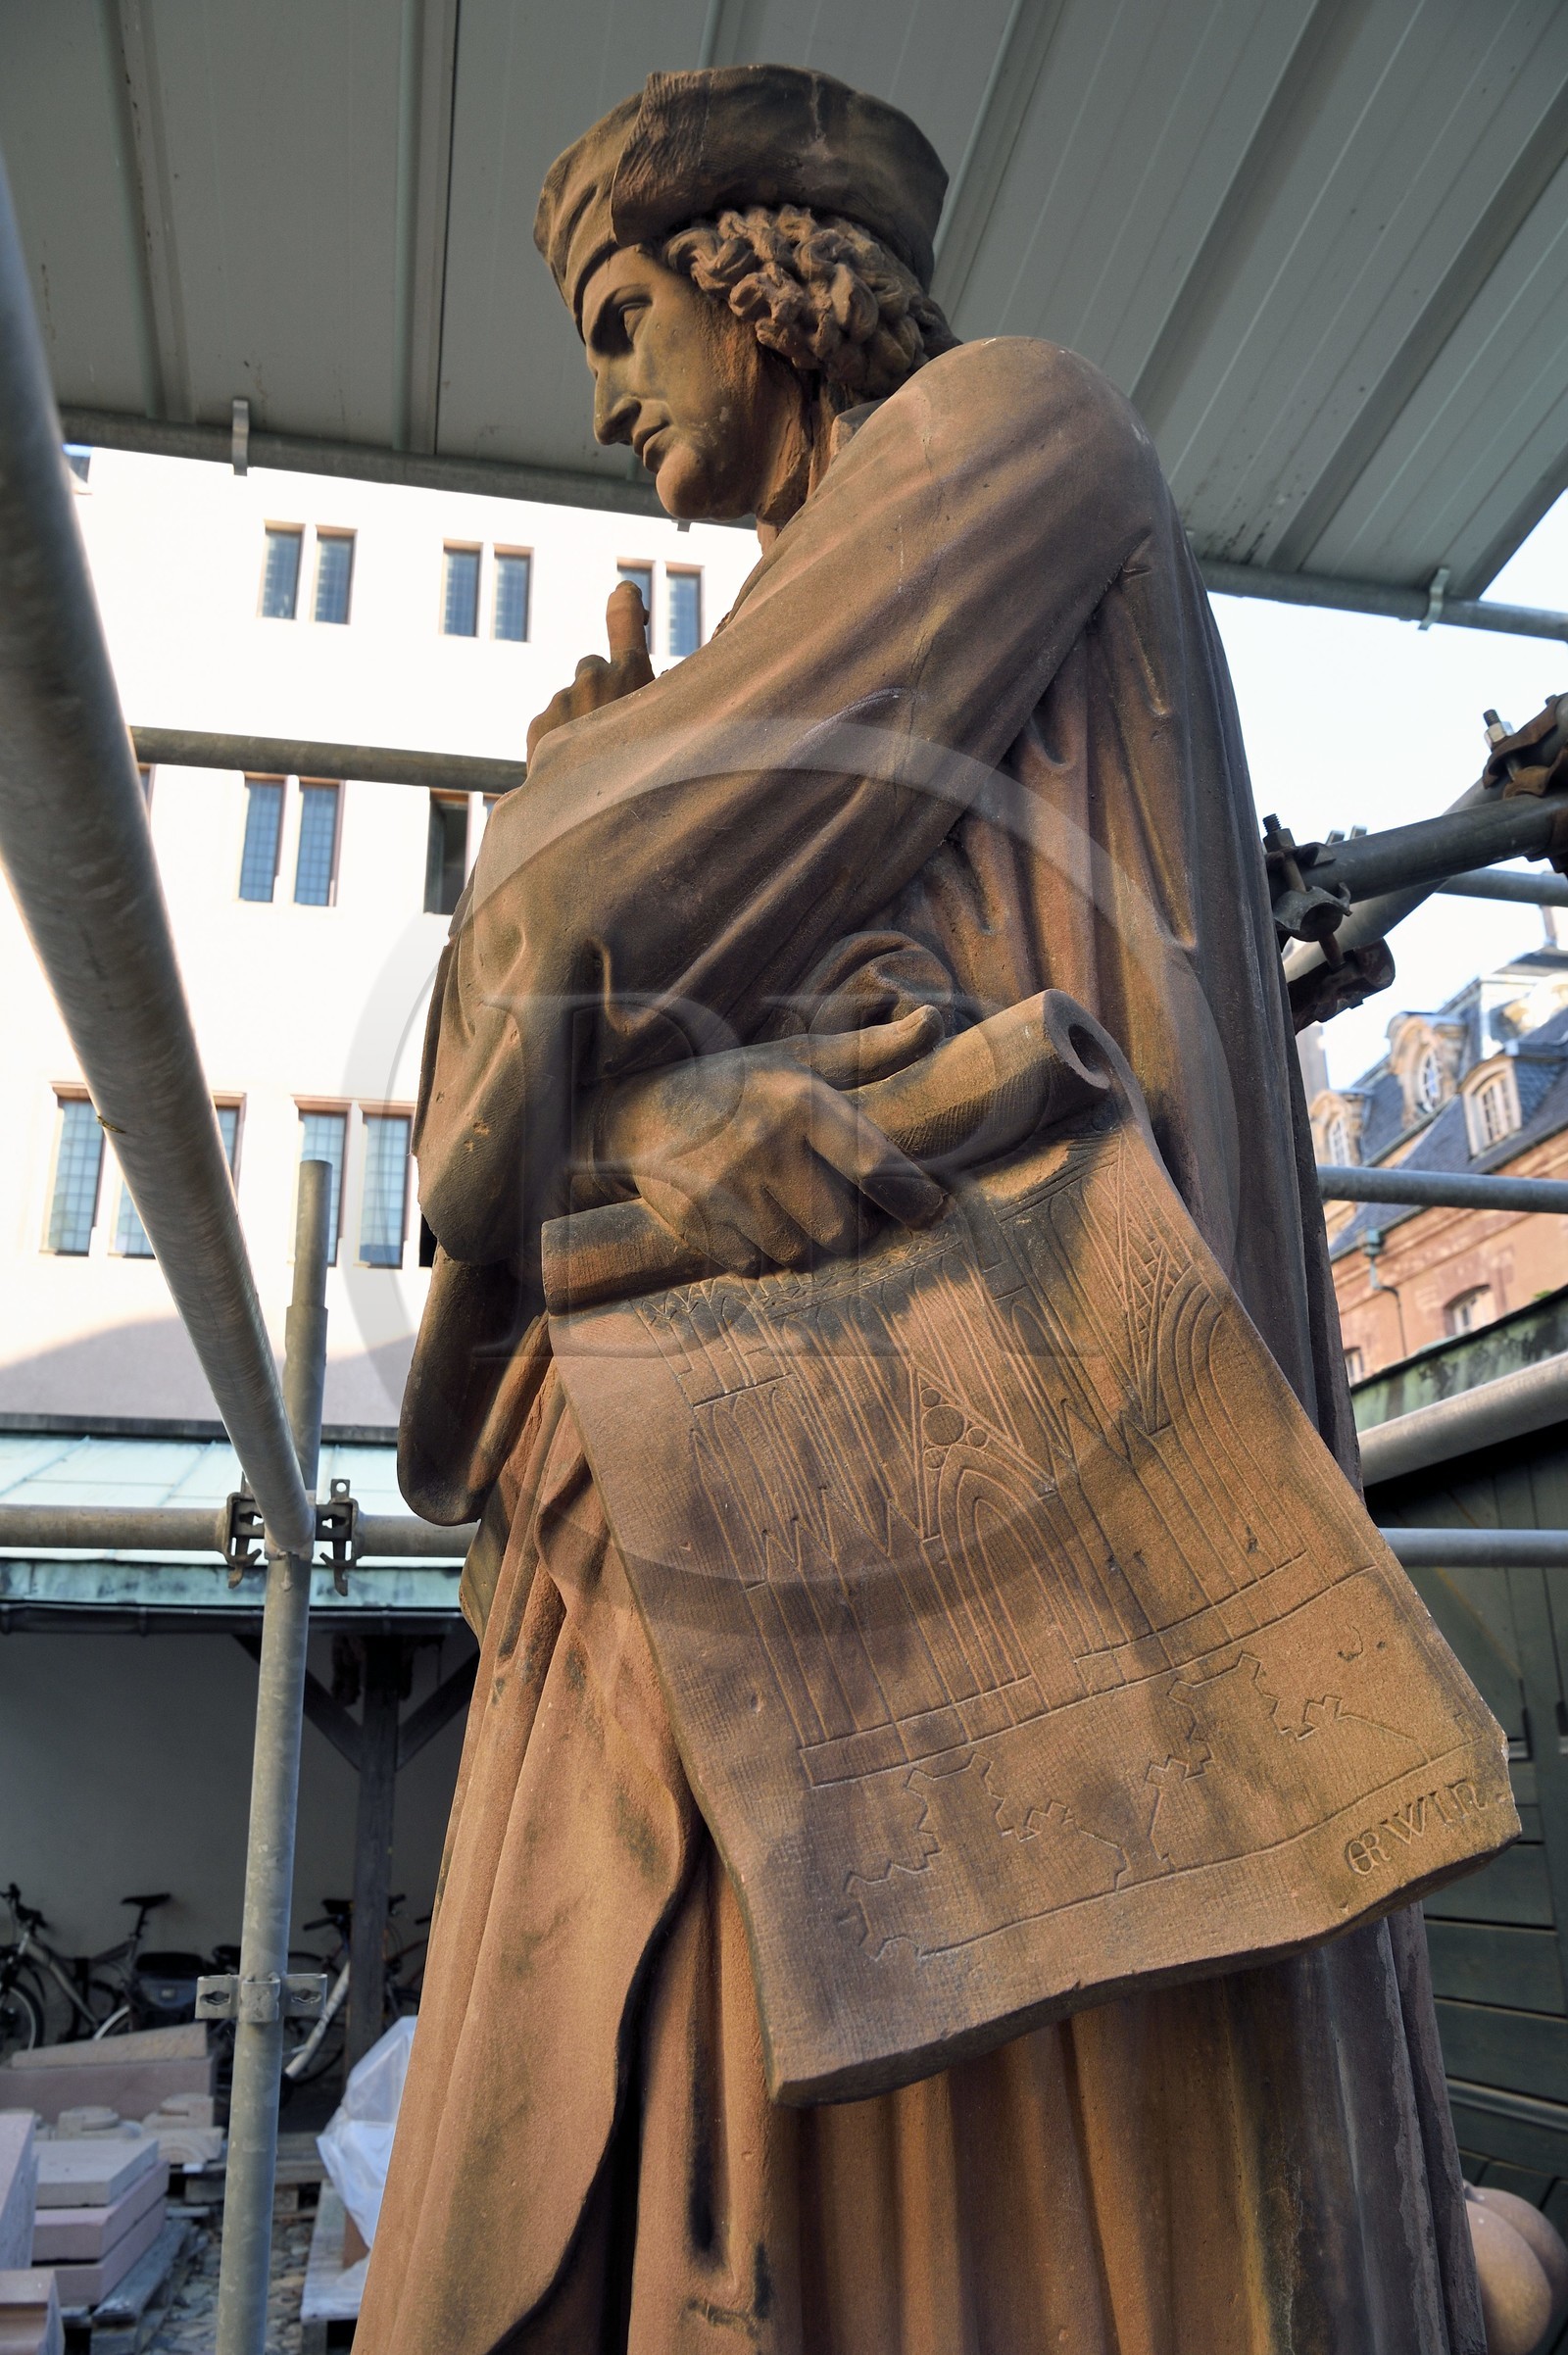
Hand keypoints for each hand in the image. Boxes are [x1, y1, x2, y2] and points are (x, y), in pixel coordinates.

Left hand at [526, 582, 653, 759]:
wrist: (592, 814)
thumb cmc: (645, 774)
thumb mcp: (665, 726)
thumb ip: (660, 695)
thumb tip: (664, 677)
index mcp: (633, 674)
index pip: (625, 616)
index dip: (626, 602)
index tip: (625, 593)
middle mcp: (594, 677)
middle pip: (592, 667)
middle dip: (598, 688)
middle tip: (612, 727)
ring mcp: (563, 699)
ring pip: (571, 701)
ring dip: (578, 721)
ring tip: (594, 763)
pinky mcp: (539, 722)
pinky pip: (553, 724)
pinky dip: (560, 741)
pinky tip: (573, 772)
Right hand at [593, 1008, 946, 1273]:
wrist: (641, 1108)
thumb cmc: (740, 1084)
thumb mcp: (802, 1057)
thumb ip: (874, 1050)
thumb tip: (936, 1021)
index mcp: (801, 1103)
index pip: (877, 1167)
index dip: (913, 1199)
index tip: (931, 1211)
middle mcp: (765, 1146)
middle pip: (841, 1230)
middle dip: (850, 1229)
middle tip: (844, 1214)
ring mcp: (727, 1188)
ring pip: (798, 1253)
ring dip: (803, 1245)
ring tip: (790, 1212)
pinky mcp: (697, 1221)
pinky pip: (754, 1266)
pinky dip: (760, 1255)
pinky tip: (750, 1221)